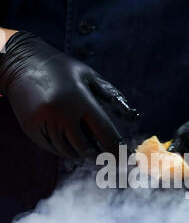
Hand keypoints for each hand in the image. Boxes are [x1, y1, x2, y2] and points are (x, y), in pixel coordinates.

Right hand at [0, 31, 137, 159]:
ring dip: (83, 154)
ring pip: (70, 152)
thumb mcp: (90, 76)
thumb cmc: (62, 69)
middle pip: (87, 149)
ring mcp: (44, 123)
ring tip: (92, 150)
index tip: (126, 158)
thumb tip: (134, 117)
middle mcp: (61, 114)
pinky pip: (54, 149)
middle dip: (100, 156)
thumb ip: (113, 96)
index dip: (118, 149)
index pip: (105, 134)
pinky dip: (66, 150)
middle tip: (109, 159)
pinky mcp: (32, 130)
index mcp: (79, 100)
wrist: (21, 63)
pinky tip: (72, 142)